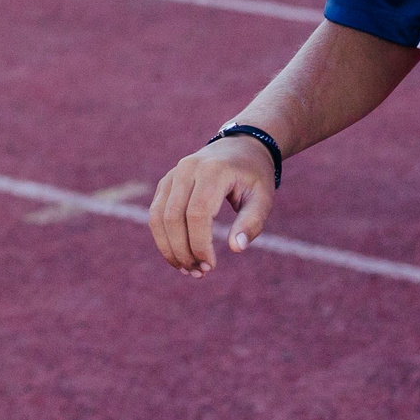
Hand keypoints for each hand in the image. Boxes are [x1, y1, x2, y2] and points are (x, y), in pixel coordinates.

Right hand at [148, 137, 277, 276]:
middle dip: (182, 251)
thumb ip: (252, 222)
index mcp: (213, 171)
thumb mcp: (263, 198)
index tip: (211, 265)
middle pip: (173, 217)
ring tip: (187, 269)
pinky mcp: (166, 183)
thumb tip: (236, 248)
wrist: (241, 147)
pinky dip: (163, 238)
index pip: (197, 214)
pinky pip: (156, 214)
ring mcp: (173, 174)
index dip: (200, 244)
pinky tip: (179, 256)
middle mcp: (187, 169)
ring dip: (168, 248)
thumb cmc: (254, 177)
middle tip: (199, 273)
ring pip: (158, 217)